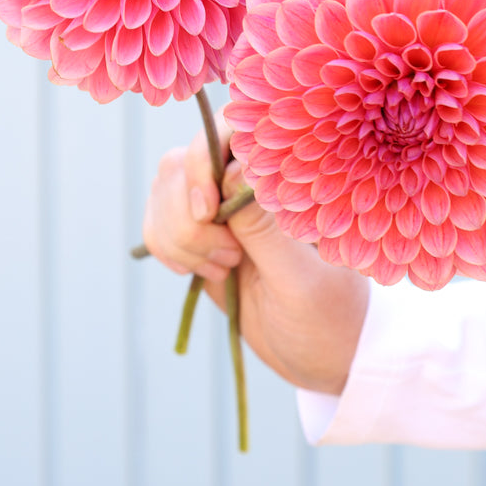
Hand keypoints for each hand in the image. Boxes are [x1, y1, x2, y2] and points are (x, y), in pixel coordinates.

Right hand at [142, 119, 369, 394]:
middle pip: (183, 162)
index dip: (204, 159)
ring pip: (163, 190)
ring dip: (177, 235)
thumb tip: (237, 171)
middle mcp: (247, 182)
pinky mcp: (198, 234)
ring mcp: (219, 207)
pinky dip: (164, 246)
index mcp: (284, 179)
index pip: (230, 129)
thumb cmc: (329, 316)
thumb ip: (265, 230)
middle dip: (187, 215)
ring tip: (223, 270)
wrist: (321, 356)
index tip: (208, 211)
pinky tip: (199, 273)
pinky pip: (156, 221)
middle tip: (228, 260)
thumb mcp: (300, 280)